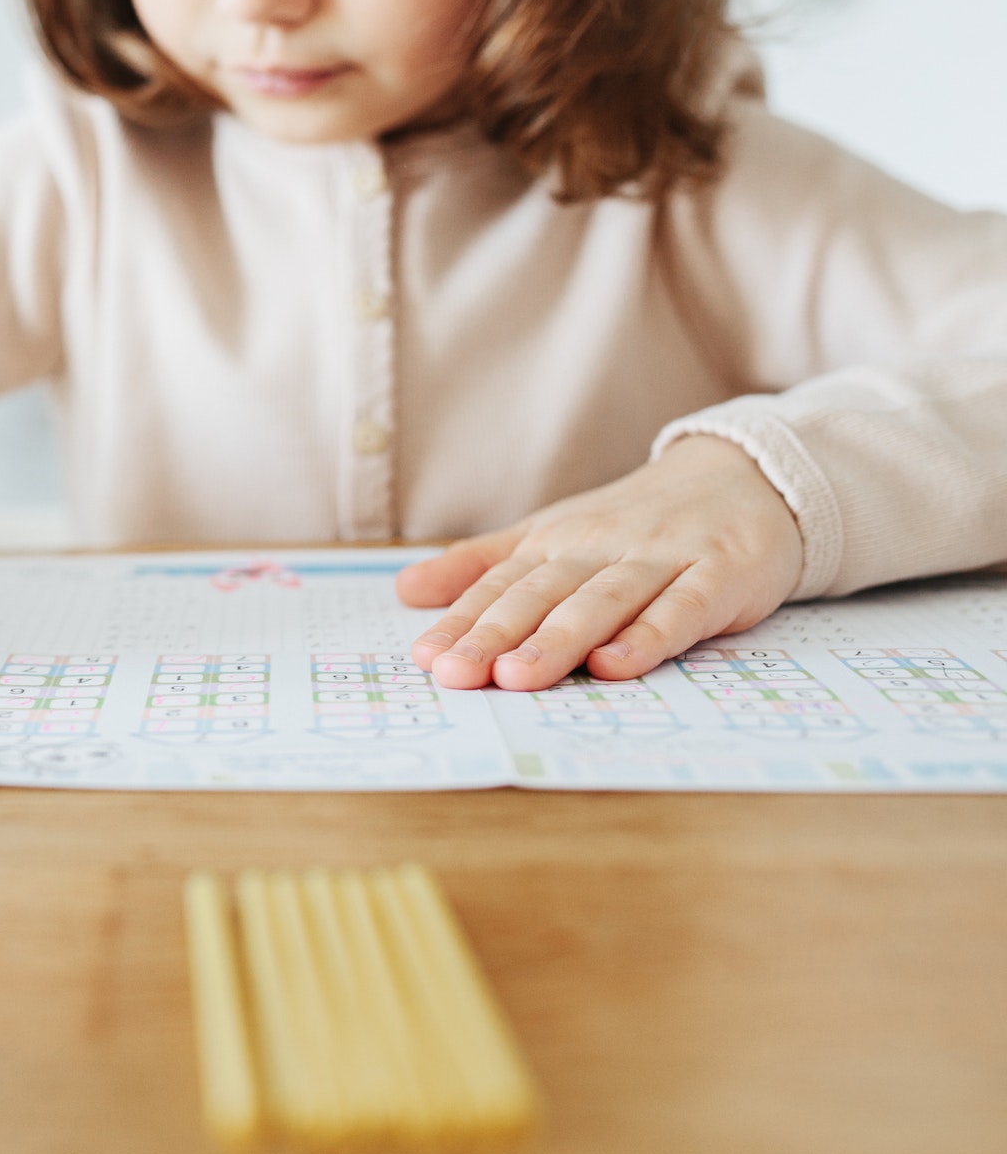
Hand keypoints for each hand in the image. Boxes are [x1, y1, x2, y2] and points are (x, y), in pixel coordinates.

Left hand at [396, 436, 803, 690]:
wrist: (748, 476)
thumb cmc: (635, 522)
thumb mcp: (552, 535)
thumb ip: (482, 565)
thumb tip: (405, 589)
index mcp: (557, 541)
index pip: (500, 585)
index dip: (462, 621)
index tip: (426, 658)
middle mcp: (602, 547)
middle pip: (541, 595)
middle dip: (496, 636)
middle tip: (456, 675)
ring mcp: (662, 559)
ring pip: (602, 602)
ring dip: (558, 640)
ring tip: (517, 677)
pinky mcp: (720, 575)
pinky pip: (681, 610)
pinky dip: (648, 637)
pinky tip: (615, 666)